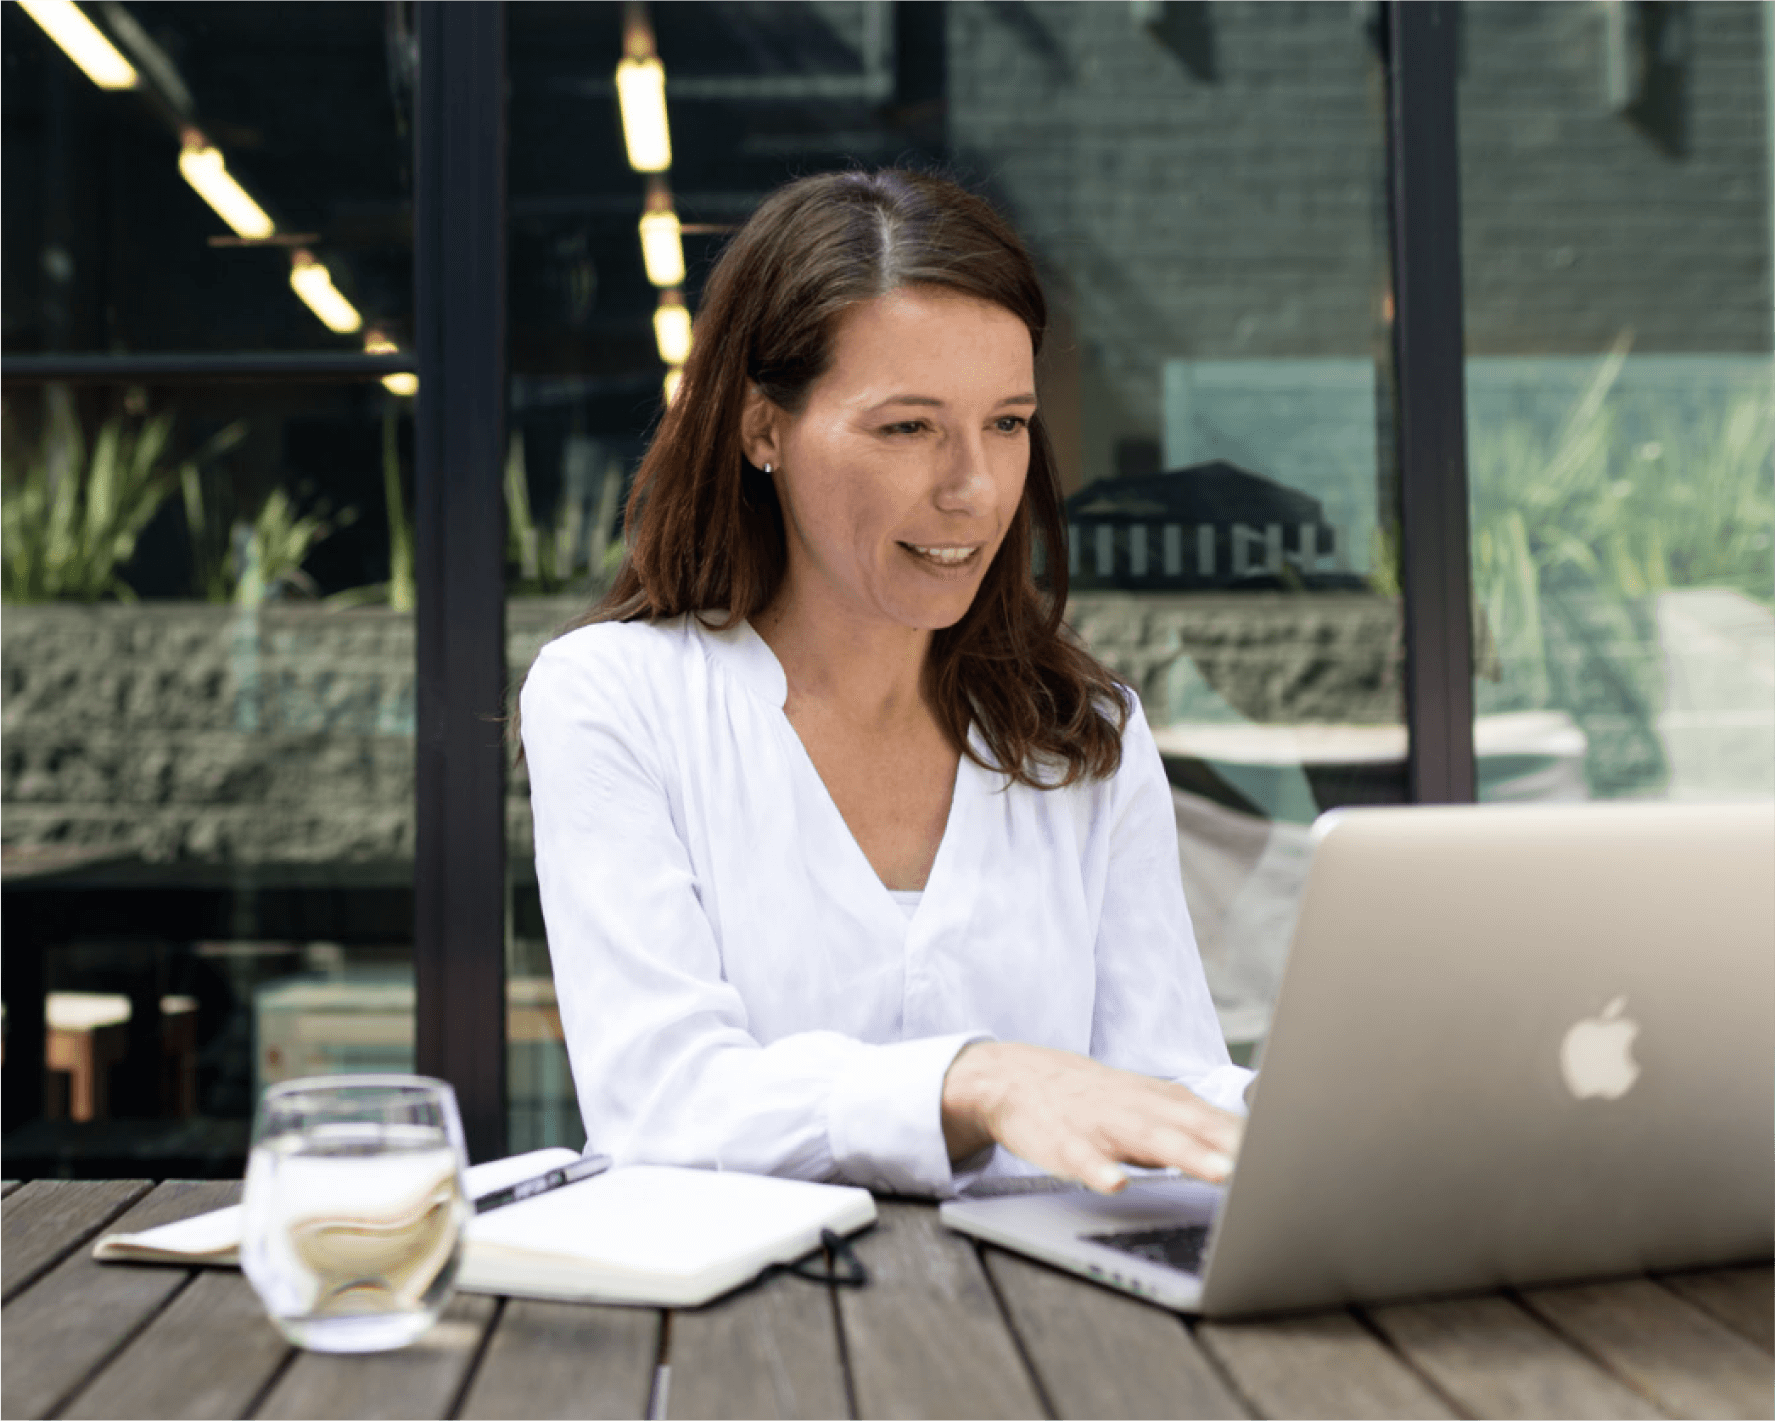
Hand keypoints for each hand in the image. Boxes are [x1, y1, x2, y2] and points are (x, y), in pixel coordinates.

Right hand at [941, 1041, 1243, 1194]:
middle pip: (1191, 1127)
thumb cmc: (1094, 1100)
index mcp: (1160, 1100)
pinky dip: (1099, 1169)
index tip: (1293, 1156)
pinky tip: (1115, 1184)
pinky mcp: (1062, 1142)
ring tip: (1220, 1173)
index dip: (1251, 1138)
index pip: (1214, 1118)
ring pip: (1146, 1139)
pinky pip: (1082, 1158)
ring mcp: (1099, 1123)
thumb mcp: (1146, 1103)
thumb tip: (1250, 1145)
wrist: (1015, 1078)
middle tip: (1269, 1165)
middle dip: (1231, 1145)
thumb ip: (1193, 1124)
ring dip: (1185, 1154)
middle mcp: (1136, 1107)